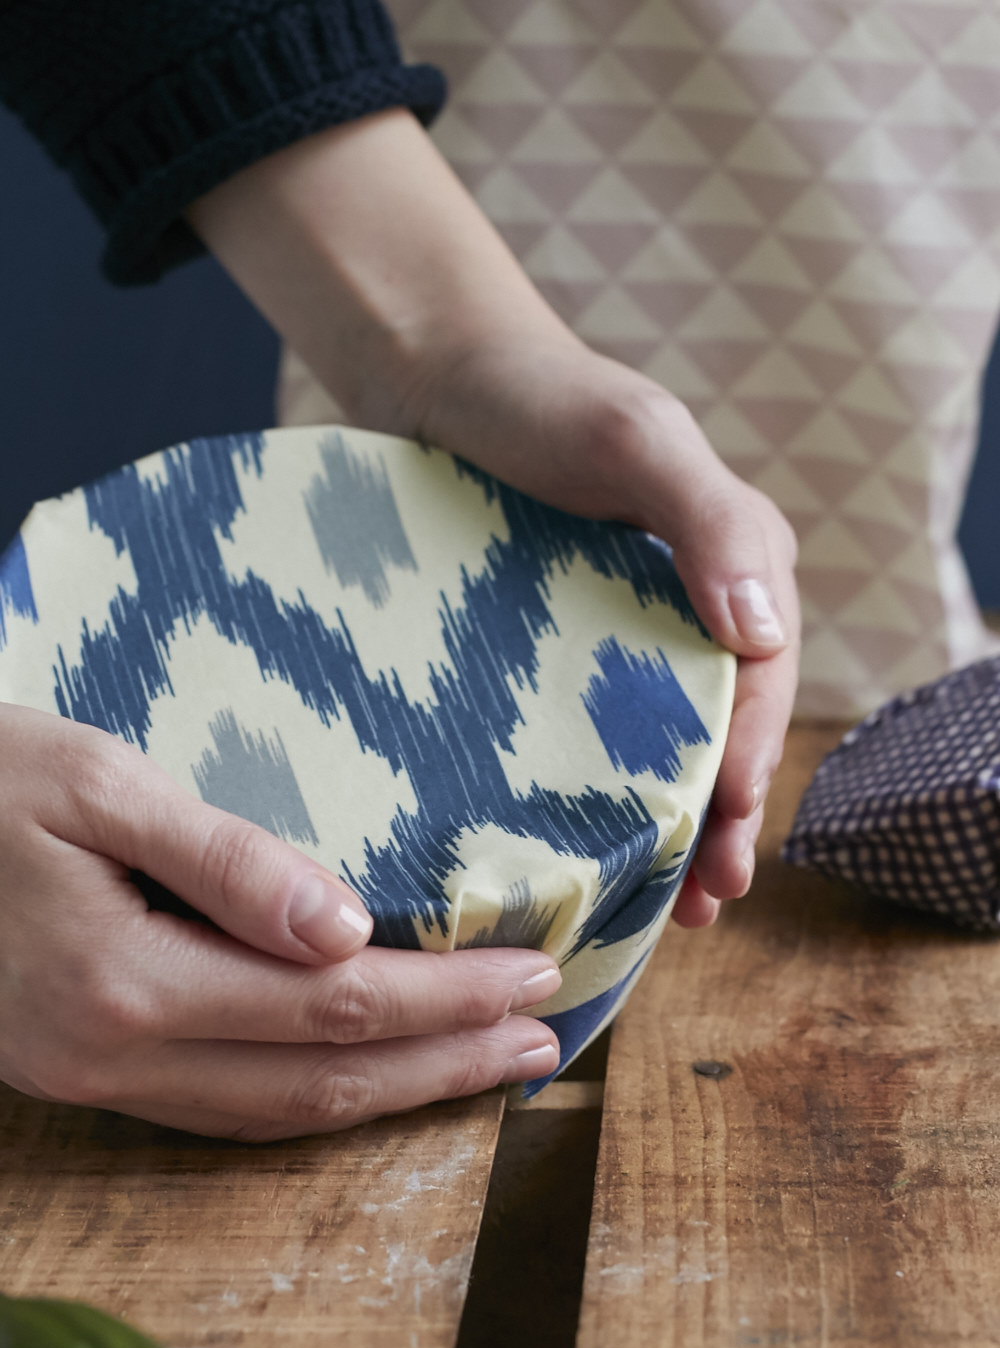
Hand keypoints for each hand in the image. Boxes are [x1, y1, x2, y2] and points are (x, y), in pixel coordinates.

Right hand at [0, 706, 559, 1139]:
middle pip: (320, 1080)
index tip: (532, 973)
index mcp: (129, 982)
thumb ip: (225, 861)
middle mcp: (116, 1053)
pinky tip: (362, 1081)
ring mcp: (94, 1075)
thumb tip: (347, 924)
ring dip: (391, 1096)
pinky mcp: (81, 1068)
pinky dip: (312, 1100)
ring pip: (275, 1113)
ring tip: (484, 1071)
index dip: (445, 996)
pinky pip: (222, 1109)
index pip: (334, 1005)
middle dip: (444, 1061)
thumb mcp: (97, 785)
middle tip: (545, 1040)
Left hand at [410, 339, 799, 927]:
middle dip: (725, 819)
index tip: (729, 823)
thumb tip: (760, 639)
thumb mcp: (633, 442)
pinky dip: (606, 799)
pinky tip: (591, 853)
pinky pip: (598, 734)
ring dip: (677, 828)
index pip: (764, 677)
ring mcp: (626, 633)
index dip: (754, 755)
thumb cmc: (536, 398)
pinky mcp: (563, 652)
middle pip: (725, 729)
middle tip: (706, 900)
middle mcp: (692, 604)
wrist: (433, 377)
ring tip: (670, 907)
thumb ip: (709, 524)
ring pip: (667, 746)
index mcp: (734, 558)